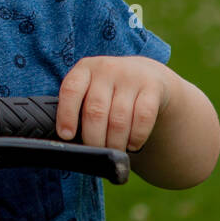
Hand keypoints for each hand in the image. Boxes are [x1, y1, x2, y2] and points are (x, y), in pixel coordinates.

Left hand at [56, 56, 171, 152]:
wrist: (147, 73)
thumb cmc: (109, 90)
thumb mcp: (90, 89)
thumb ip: (78, 107)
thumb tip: (68, 140)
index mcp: (85, 68)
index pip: (71, 90)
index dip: (66, 115)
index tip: (66, 136)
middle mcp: (107, 69)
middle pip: (95, 111)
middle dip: (93, 138)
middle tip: (95, 151)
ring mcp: (131, 76)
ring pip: (119, 119)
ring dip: (115, 143)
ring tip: (113, 151)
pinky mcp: (153, 86)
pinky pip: (143, 118)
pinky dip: (136, 137)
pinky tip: (131, 144)